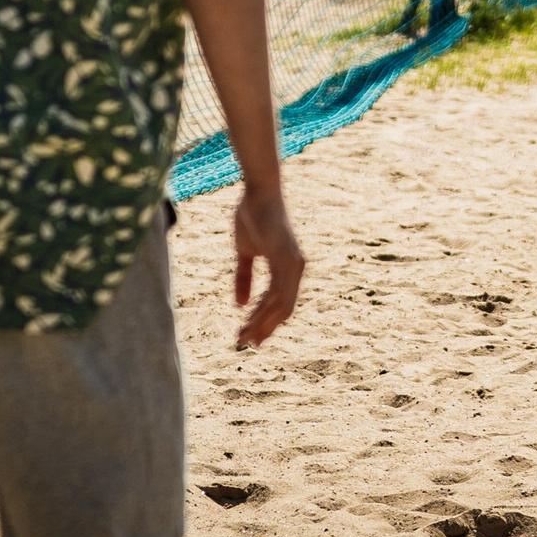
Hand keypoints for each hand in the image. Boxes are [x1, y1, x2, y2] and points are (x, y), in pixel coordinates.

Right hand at [231, 189, 306, 348]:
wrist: (258, 192)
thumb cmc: (252, 217)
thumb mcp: (245, 252)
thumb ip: (244, 278)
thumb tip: (239, 305)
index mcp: (290, 268)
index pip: (282, 305)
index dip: (267, 323)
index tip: (251, 339)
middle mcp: (296, 269)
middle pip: (284, 310)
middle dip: (264, 329)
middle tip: (245, 344)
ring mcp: (293, 264)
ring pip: (281, 305)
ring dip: (261, 323)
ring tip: (242, 337)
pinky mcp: (285, 257)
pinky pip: (276, 291)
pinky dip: (263, 308)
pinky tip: (248, 318)